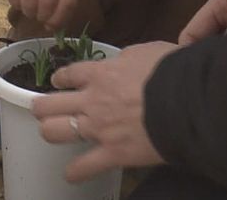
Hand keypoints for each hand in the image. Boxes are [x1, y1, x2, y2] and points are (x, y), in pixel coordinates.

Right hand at [0, 0, 77, 28]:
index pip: (68, 0)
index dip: (61, 19)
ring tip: (30, 8)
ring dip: (29, 13)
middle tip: (41, 17)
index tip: (54, 26)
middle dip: (43, 17)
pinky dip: (16, 5)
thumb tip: (56, 24)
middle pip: (47, 5)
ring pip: (29, 4)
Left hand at [31, 42, 174, 180]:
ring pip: (56, 131)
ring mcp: (98, 128)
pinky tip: (70, 175)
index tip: (56, 81)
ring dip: (49, 132)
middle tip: (41, 109)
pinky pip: (85, 166)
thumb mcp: (145, 51)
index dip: (59, 78)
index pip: (69, 74)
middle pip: (50, 103)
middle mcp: (92, 100)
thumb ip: (128, 58)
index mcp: (100, 73)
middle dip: (42, 106)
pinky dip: (75, 172)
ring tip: (48, 133)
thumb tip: (123, 62)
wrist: (185, 100)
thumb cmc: (170, 71)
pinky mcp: (112, 153)